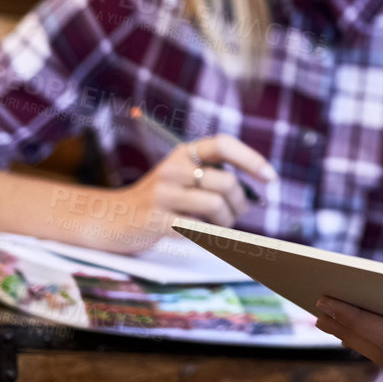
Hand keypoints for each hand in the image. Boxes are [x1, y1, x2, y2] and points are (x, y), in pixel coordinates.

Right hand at [103, 135, 275, 252]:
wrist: (111, 219)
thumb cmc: (160, 200)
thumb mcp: (184, 178)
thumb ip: (215, 179)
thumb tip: (255, 195)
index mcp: (184, 153)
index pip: (224, 144)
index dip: (251, 159)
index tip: (270, 179)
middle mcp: (173, 168)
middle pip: (226, 182)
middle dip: (240, 204)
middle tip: (236, 214)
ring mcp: (162, 194)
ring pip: (216, 206)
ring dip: (226, 222)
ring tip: (218, 226)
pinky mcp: (154, 220)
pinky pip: (197, 229)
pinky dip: (208, 236)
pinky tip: (201, 236)